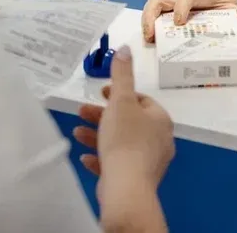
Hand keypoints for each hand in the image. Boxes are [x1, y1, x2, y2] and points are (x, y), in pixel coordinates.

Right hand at [72, 46, 174, 203]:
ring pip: (121, 143)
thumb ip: (121, 75)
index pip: (141, 100)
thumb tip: (126, 48)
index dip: (119, 94)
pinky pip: (117, 164)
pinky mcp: (136, 180)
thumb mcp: (120, 101)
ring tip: (76, 133)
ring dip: (98, 135)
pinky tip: (85, 158)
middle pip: (128, 121)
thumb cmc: (125, 139)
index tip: (100, 93)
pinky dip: (102, 158)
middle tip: (82, 111)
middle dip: (103, 115)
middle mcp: (160, 140)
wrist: (127, 188)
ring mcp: (149, 162)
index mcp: (160, 120)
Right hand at [140, 0, 236, 42]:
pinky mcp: (168, 13)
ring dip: (146, 22)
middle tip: (151, 35)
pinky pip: (153, 15)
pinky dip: (149, 27)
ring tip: (149, 40)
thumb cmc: (226, 6)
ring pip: (152, 6)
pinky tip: (152, 41)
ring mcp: (172, 4)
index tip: (179, 22)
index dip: (181, 7)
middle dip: (151, 16)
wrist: (222, 0)